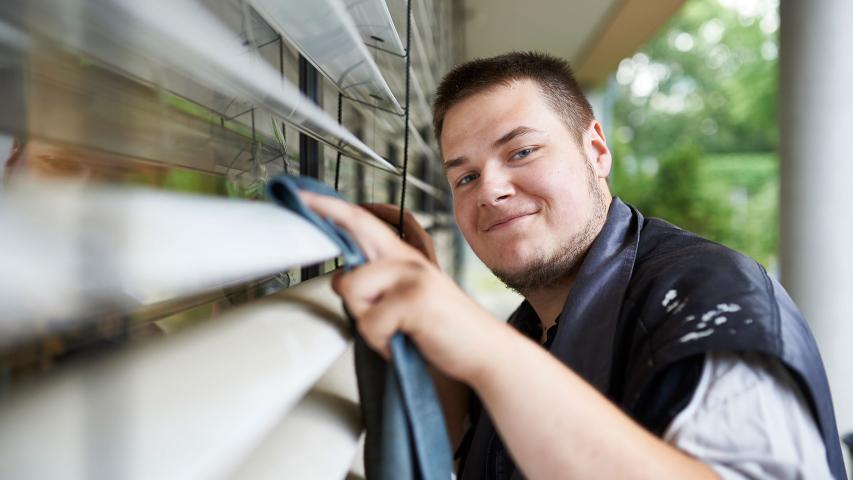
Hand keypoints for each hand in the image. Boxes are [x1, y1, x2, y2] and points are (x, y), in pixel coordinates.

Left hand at [299, 192, 498, 382]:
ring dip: (367, 323)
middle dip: (329, 220)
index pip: (364, 222)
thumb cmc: (443, 331)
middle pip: (357, 233)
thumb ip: (376, 285)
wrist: (485, 353)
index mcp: (405, 257)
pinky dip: (382, 343)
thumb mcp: (406, 301)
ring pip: (352, 290)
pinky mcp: (415, 299)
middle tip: (315, 222)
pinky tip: (404, 343)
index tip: (303, 196)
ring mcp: (412, 275)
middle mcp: (408, 259)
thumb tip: (339, 279)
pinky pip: (369, 323)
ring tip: (395, 332)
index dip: (331, 207)